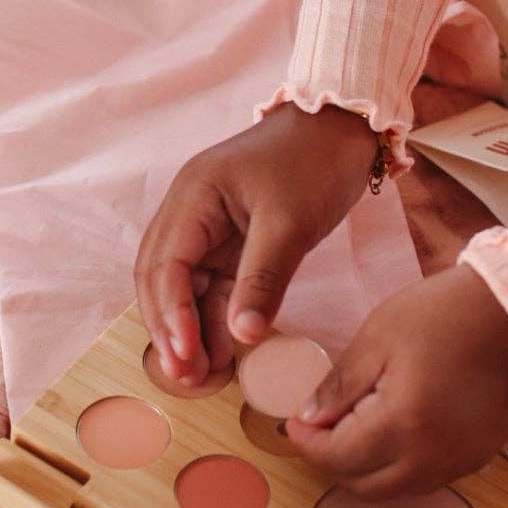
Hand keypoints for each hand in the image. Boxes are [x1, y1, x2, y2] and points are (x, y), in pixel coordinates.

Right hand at [135, 103, 380, 385]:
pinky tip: (223, 352)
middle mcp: (190, 213)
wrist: (345, 130)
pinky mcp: (233, 243)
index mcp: (193, 196)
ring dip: (190, 330)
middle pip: (162, 280)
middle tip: (186, 377)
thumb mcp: (290, 221)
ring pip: (186, 289)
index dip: (170, 314)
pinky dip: (215, 319)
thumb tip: (242, 335)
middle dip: (170, 329)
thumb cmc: (314, 161)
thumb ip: (263, 278)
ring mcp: (209, 229)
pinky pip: (214, 287)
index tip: (184, 355)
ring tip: (202, 377)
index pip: (166, 264)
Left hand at [287, 264, 507, 496]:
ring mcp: (460, 462)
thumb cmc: (450, 313)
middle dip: (331, 461)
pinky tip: (391, 430)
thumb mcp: (380, 335)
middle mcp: (433, 457)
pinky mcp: (478, 458)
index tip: (294, 422)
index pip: (337, 458)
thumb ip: (341, 383)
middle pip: (361, 486)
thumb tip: (309, 417)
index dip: (307, 443)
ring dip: (365, 468)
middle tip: (318, 425)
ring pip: (393, 489)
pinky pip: (424, 479)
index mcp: (404, 423)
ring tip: (352, 425)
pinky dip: (397, 466)